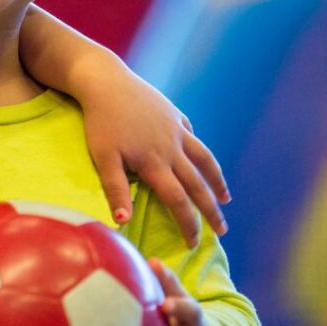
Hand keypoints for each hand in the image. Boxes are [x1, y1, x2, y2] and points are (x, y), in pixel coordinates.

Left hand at [77, 62, 228, 246]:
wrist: (105, 81)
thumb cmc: (100, 121)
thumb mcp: (103, 157)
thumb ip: (115, 189)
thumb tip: (123, 221)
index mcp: (155, 162)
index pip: (178, 201)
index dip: (188, 224)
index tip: (193, 244)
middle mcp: (172, 148)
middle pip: (198, 184)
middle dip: (211, 210)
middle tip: (222, 231)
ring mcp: (176, 129)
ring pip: (204, 159)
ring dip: (216, 181)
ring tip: (225, 198)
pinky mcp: (173, 114)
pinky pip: (192, 135)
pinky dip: (199, 150)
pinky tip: (202, 158)